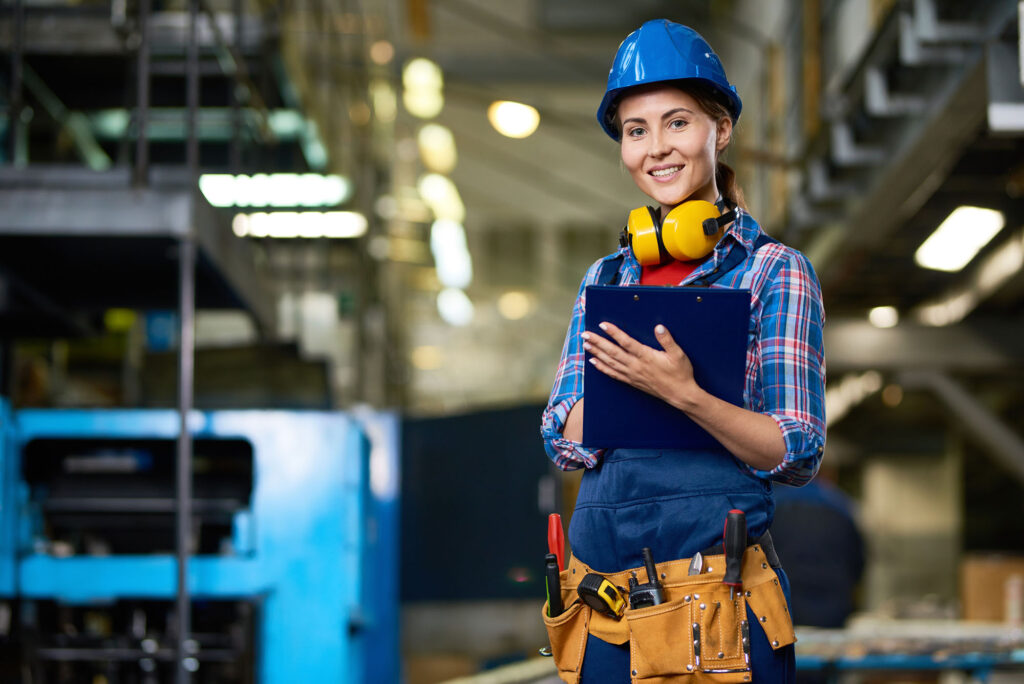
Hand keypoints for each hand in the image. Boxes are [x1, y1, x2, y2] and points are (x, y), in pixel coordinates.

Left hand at [582, 322, 699, 409]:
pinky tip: (594, 362)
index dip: (614, 333)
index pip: (626, 343)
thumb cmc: (680, 374)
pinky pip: (613, 374)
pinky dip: (602, 368)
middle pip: (613, 352)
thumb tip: (659, 327)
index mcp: (646, 357)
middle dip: (598, 342)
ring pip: (610, 363)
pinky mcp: (632, 382)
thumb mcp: (678, 354)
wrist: (680, 395)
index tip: (603, 325)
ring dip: (596, 353)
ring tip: (585, 345)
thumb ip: (667, 340)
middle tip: (585, 335)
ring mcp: (632, 375)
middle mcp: (636, 366)